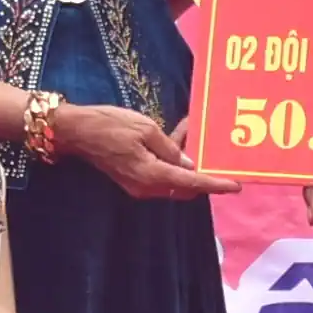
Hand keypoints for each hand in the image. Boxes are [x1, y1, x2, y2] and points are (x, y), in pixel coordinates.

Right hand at [60, 105, 240, 200]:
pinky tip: (175, 135)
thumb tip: (188, 165)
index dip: (215, 184)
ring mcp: (138, 185)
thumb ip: (170, 148)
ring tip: (190, 130)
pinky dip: (170, 159)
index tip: (236, 186)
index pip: (191, 183)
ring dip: (185, 161)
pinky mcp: (133, 178)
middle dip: (201, 172)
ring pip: (173, 179)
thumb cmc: (110, 125)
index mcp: (152, 175)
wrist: (77, 131)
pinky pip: (160, 173)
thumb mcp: (146, 129)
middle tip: (213, 149)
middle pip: (185, 187)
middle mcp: (147, 187)